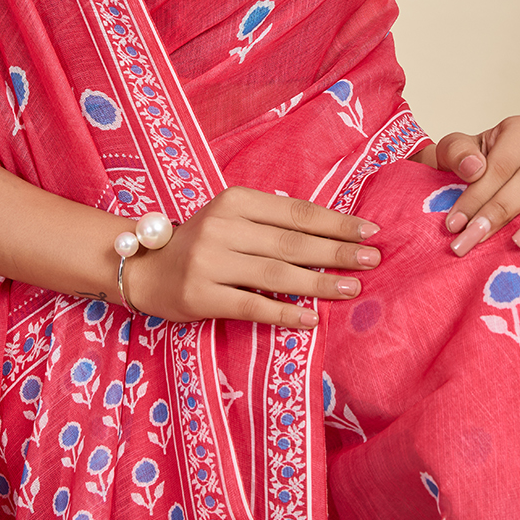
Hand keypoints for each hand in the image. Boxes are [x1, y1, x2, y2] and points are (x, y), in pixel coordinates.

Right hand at [123, 186, 380, 328]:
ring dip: (319, 282)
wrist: (145, 268)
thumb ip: (271, 222)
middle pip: (291, 242)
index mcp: (233, 201)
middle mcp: (221, 227)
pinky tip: (311, 318)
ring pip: (276, 273)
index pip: (294, 211)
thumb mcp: (232, 218)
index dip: (334, 221)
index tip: (369, 231)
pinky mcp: (200, 295)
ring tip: (352, 288)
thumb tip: (332, 232)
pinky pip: (252, 306)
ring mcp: (209, 262)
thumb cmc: (201, 242)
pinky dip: (284, 312)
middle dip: (336, 251)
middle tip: (373, 258)